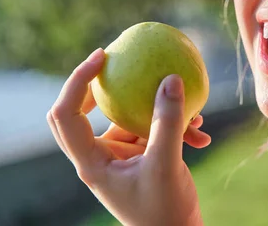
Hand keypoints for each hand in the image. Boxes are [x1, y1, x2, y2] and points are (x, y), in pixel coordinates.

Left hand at [47, 48, 210, 225]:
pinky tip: (201, 130)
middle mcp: (99, 157)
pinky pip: (151, 129)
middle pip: (81, 111)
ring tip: (192, 111)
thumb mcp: (166, 165)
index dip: (76, 81)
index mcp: (91, 162)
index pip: (67, 114)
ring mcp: (119, 156)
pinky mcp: (139, 156)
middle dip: (98, 85)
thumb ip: (168, 122)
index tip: (102, 57)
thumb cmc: (164, 212)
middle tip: (118, 61)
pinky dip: (172, 126)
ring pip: (126, 118)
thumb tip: (170, 78)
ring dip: (156, 111)